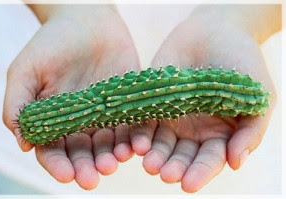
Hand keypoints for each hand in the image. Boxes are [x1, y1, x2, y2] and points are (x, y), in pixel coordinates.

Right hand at [3, 5, 138, 189]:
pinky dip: (133, 137)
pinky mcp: (127, 103)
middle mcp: (80, 121)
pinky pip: (131, 125)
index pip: (54, 150)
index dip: (58, 164)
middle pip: (83, 152)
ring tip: (114, 162)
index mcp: (54, 119)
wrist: (87, 20)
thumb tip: (23, 143)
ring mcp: (105, 113)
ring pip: (108, 143)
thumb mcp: (26, 71)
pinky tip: (135, 145)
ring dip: (111, 156)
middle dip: (87, 166)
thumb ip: (18, 105)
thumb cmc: (52, 43)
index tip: (65, 174)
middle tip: (93, 178)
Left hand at [129, 5, 277, 192]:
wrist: (217, 31)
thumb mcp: (258, 97)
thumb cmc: (244, 63)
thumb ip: (251, 130)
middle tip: (165, 175)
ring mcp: (172, 117)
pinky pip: (144, 120)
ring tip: (149, 163)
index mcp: (219, 134)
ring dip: (154, 154)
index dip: (200, 172)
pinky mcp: (154, 102)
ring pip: (160, 142)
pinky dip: (140, 133)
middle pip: (182, 155)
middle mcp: (193, 131)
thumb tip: (235, 163)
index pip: (209, 159)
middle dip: (174, 166)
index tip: (189, 184)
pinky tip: (136, 142)